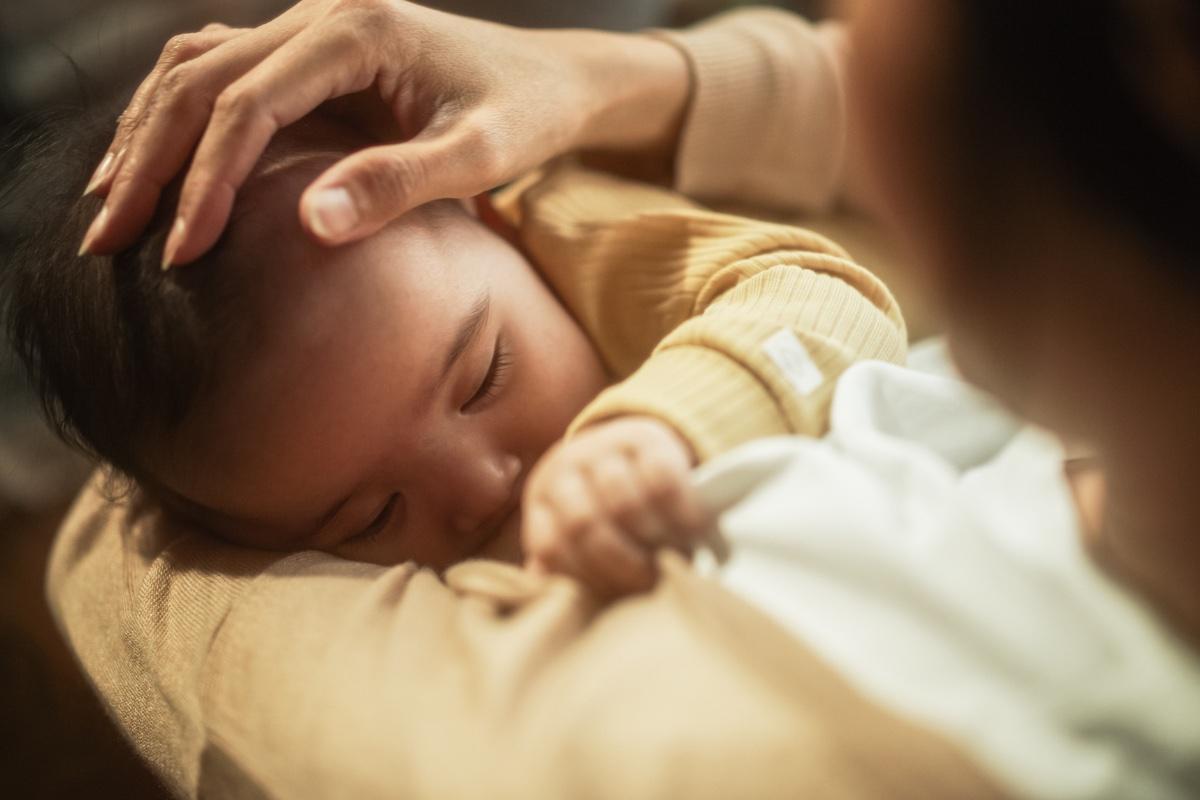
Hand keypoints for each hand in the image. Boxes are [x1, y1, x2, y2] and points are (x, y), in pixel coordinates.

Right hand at [79, 0, 688, 266]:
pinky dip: (179, 117)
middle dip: (149, 161)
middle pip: (199, 79)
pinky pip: (222, 71)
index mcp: (356, 30)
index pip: (248, 104)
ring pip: (195, 67)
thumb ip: (400, 184)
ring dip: (148, 134)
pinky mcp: (313, 53)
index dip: (207, 180)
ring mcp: (311, 27)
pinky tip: (159, 165)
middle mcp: (320, 14)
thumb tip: (309, 224)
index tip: (182, 252)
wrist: (554, 82)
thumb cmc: (526, 117)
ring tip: (110, 204)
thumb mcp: (479, 155)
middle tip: (108, 240)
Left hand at [521, 417, 711, 596]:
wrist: (636, 447)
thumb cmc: (609, 508)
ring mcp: (602, 446)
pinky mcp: (644, 436)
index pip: (552, 547)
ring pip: (623, 504)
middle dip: (622, 563)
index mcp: (542, 499)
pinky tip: (695, 530)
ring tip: (675, 559)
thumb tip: (557, 605)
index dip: (586, 578)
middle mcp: (564, 467)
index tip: (617, 598)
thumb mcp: (582, 532)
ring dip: (653, 540)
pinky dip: (681, 511)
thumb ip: (571, 565)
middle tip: (652, 582)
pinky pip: (662, 480)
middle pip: (585, 525)